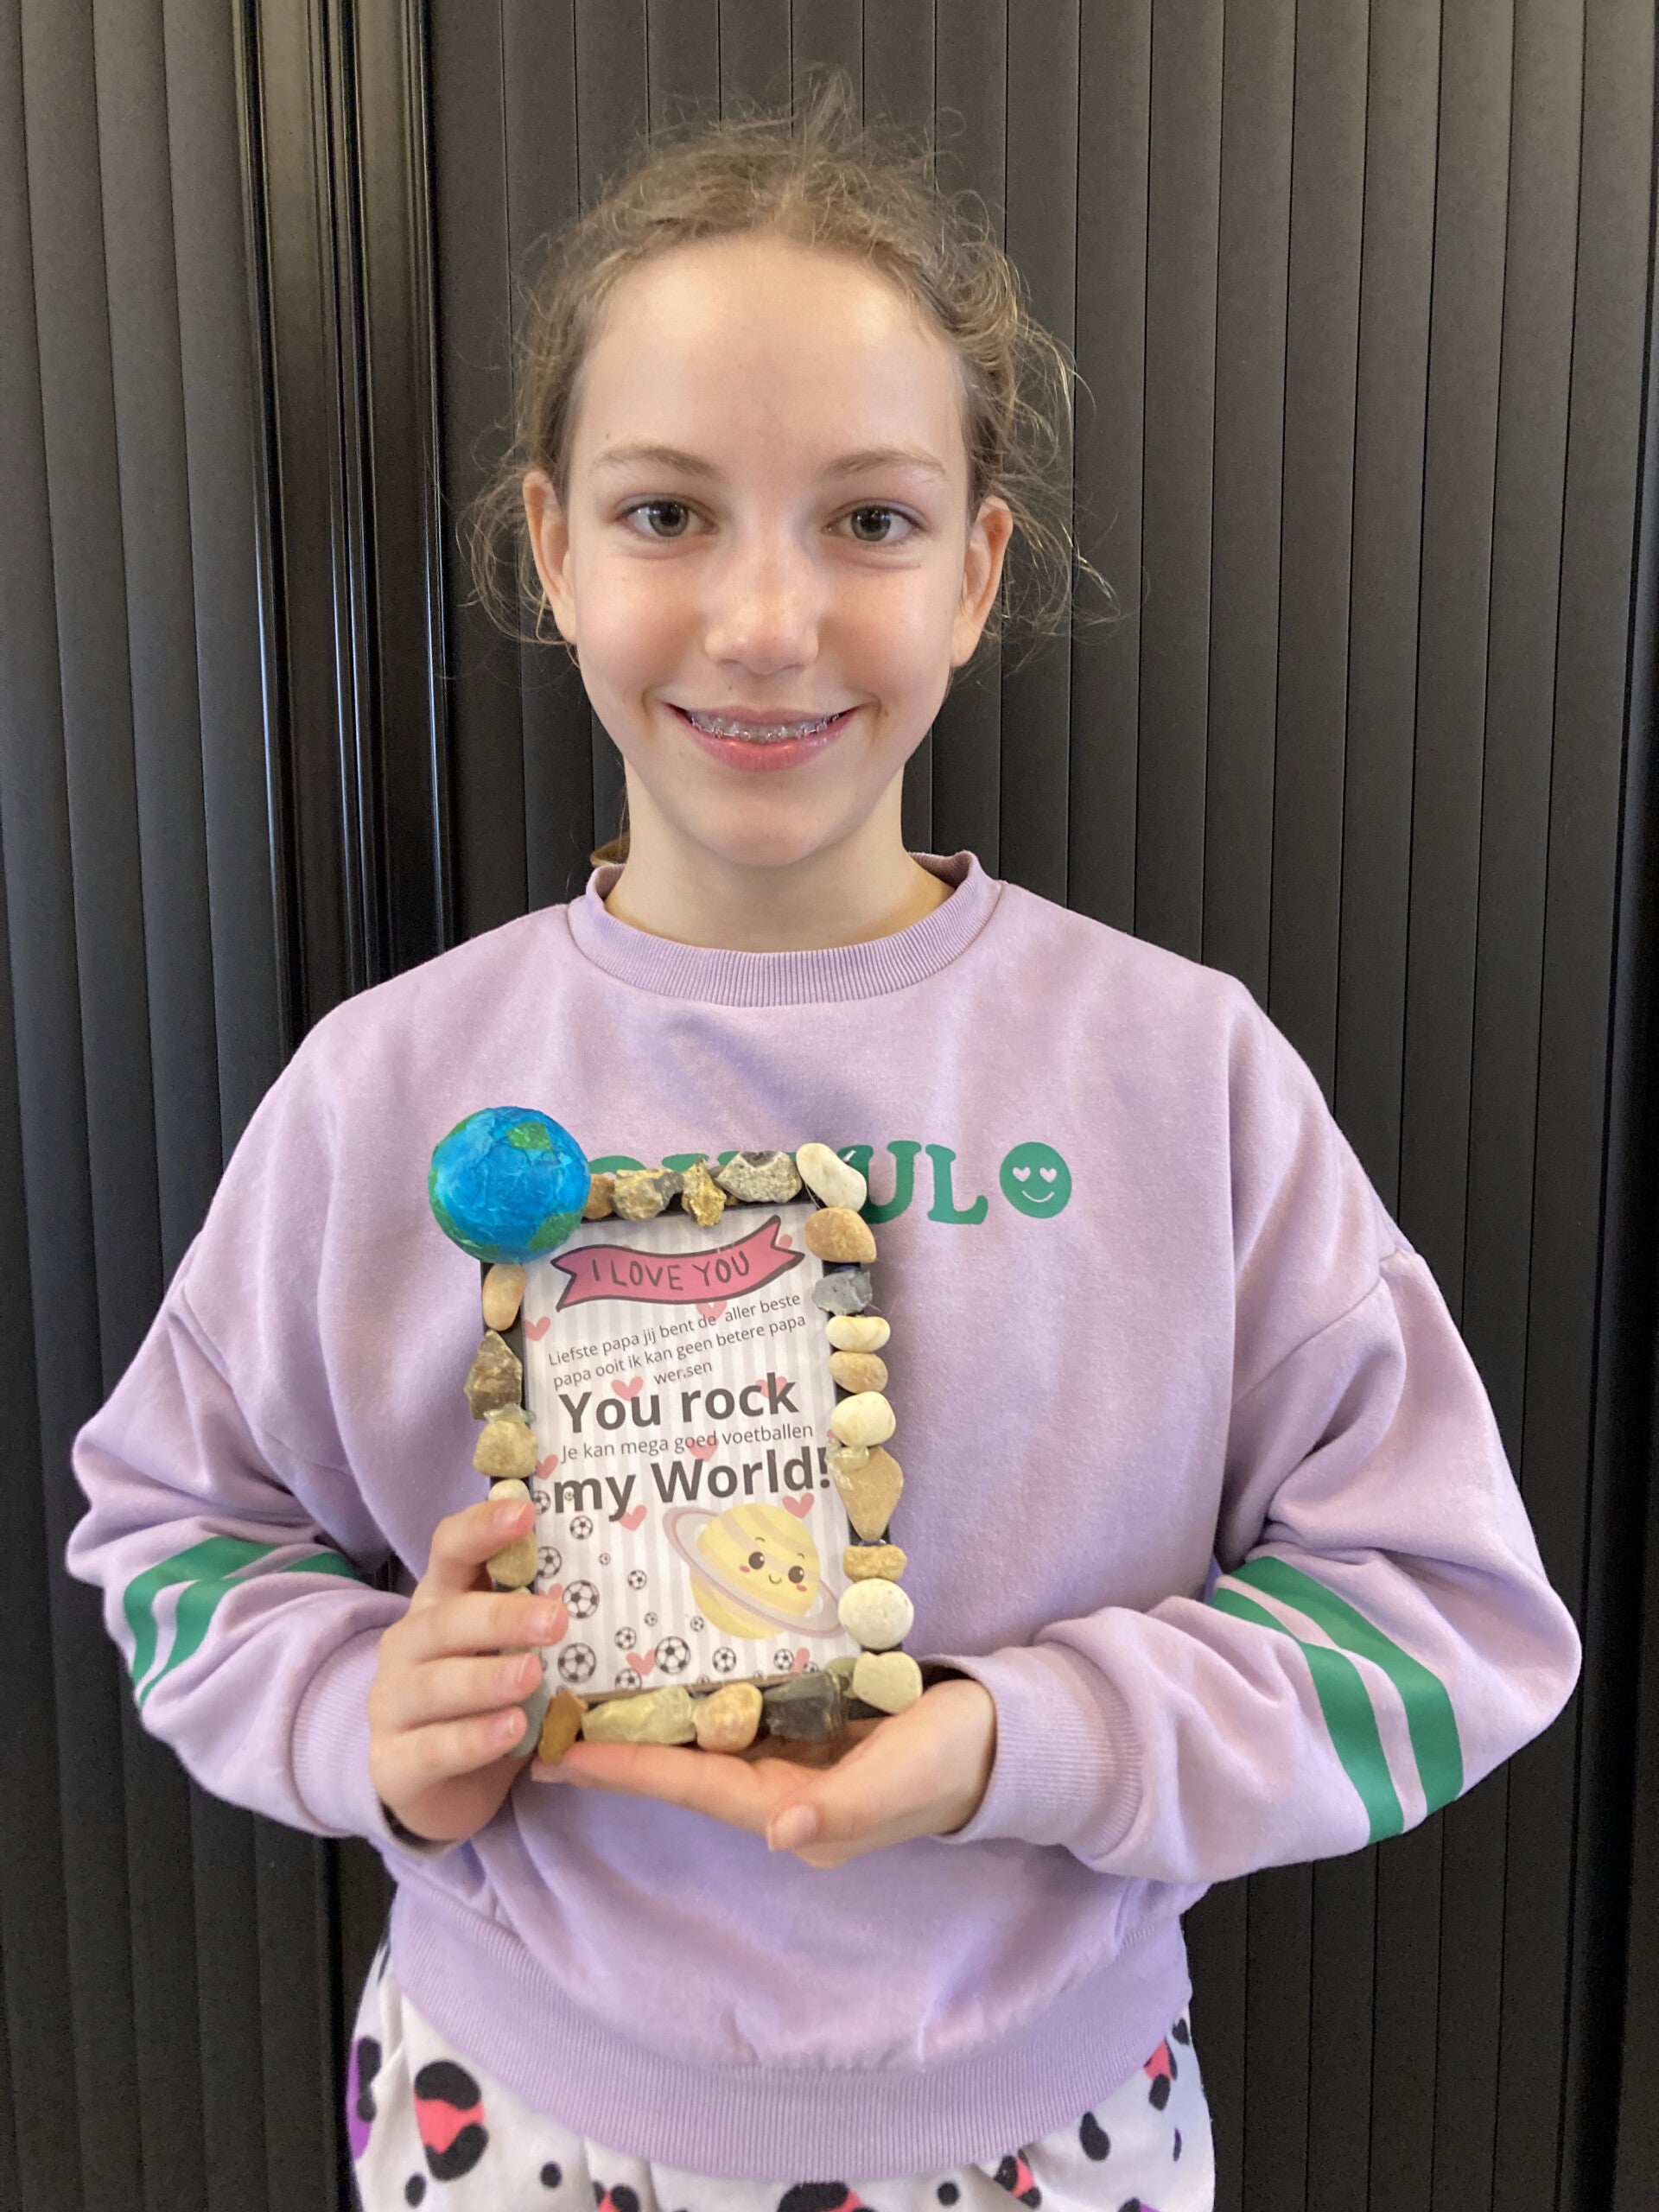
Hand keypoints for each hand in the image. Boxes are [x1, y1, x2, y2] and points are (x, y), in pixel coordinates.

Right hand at [368, 1496, 561, 1843]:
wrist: (440, 1789)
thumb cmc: (486, 1704)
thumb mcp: (509, 1653)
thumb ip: (538, 1617)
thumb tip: (616, 1578)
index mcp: (439, 1604)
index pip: (449, 1552)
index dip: (481, 1529)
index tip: (525, 1512)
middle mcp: (407, 1647)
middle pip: (445, 1620)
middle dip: (500, 1616)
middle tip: (556, 1619)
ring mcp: (392, 1706)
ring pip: (435, 1684)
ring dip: (486, 1678)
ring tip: (533, 1675)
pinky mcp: (394, 1765)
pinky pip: (432, 1748)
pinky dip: (473, 1739)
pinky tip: (511, 1730)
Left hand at [529, 1675, 996, 1867]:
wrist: (999, 1736)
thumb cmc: (950, 1757)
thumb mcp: (902, 1779)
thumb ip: (843, 1808)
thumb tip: (779, 1832)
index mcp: (793, 1810)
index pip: (693, 1788)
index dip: (627, 1771)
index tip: (559, 1755)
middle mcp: (780, 1791)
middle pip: (683, 1770)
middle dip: (617, 1749)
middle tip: (543, 1723)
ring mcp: (792, 1760)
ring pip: (702, 1743)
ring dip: (646, 1724)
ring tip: (582, 1697)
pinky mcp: (808, 1725)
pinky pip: (735, 1714)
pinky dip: (693, 1698)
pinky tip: (663, 1672)